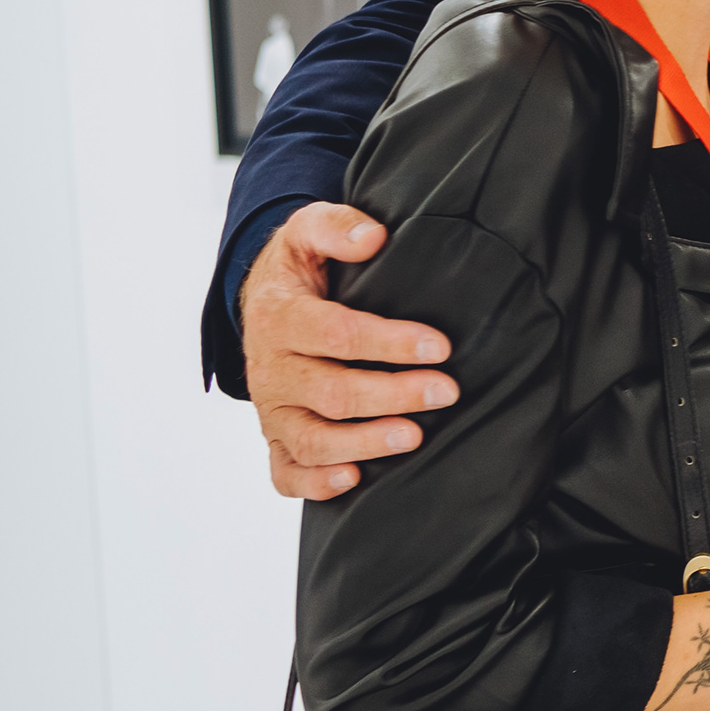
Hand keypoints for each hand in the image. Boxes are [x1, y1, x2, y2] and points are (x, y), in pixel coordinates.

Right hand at [244, 203, 457, 497]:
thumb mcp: (308, 231)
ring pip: (311, 439)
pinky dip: (315, 484)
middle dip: (393, 394)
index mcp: (279, 316)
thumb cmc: (301, 269)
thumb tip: (373, 237)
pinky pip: (285, 472)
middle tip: (447, 392)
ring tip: (415, 437)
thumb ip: (336, 226)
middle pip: (331, 391)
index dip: (390, 342)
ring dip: (364, 443)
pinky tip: (354, 479)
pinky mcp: (276, 438)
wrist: (263, 303)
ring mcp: (272, 409)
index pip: (337, 333)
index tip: (440, 345)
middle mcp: (270, 368)